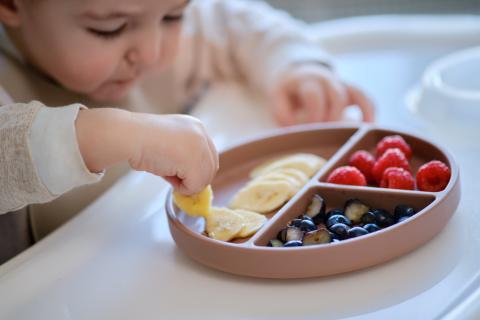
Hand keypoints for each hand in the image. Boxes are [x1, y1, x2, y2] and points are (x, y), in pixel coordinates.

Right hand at [76, 109, 217, 194]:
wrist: (129, 136)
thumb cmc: (142, 140)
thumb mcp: (170, 143)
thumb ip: (185, 155)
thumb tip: (193, 179)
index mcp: (196, 127)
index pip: (209, 156)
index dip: (196, 169)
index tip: (181, 174)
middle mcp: (202, 134)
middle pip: (210, 168)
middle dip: (193, 178)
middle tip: (174, 177)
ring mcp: (200, 147)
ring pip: (204, 179)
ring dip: (186, 183)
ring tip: (167, 173)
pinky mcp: (194, 162)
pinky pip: (195, 186)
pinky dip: (181, 188)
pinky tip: (167, 176)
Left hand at [269, 63, 374, 125]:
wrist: (297, 70)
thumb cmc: (287, 91)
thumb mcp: (278, 97)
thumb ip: (283, 112)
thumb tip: (295, 126)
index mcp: (306, 80)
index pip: (314, 94)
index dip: (314, 113)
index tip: (311, 129)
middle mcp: (326, 79)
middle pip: (337, 95)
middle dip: (334, 118)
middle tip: (330, 136)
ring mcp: (341, 84)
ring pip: (357, 93)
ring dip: (360, 113)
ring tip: (361, 133)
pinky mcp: (350, 91)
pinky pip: (365, 98)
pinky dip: (370, 112)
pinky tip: (369, 128)